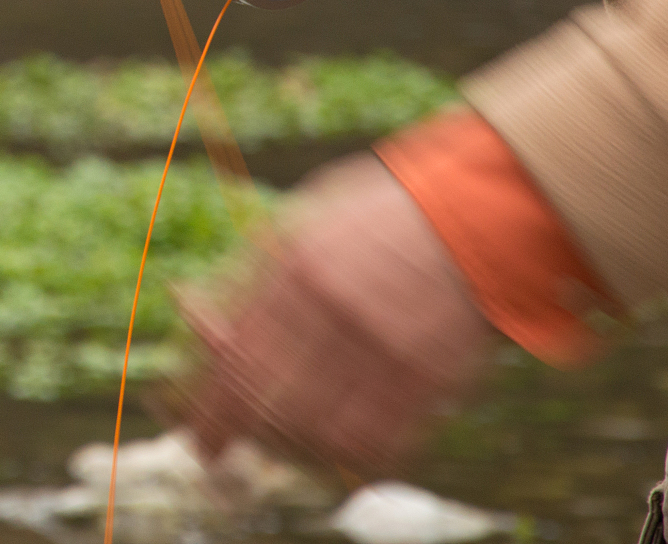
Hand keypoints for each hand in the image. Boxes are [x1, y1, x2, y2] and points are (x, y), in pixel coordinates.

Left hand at [175, 157, 495, 476]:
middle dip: (228, 431)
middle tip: (212, 448)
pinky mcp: (428, 376)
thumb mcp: (306, 221)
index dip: (204, 401)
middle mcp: (334, 308)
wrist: (477, 214)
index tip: (189, 427)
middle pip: (263, 395)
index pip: (232, 352)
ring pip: (311, 426)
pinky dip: (342, 452)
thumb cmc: (380, 216)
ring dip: (282, 442)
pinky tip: (325, 445)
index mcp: (297, 264)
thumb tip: (194, 311)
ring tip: (268, 440)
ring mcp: (383, 345)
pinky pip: (373, 439)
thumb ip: (254, 271)